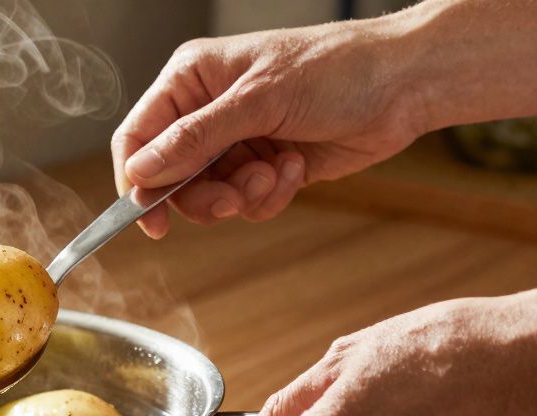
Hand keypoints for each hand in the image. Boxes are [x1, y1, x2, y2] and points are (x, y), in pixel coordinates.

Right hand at [111, 18, 425, 237]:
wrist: (404, 85)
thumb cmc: (337, 69)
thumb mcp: (259, 100)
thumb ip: (195, 138)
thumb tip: (142, 170)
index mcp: (192, 80)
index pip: (138, 137)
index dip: (137, 180)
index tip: (150, 219)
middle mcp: (207, 111)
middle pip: (170, 177)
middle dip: (203, 196)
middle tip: (232, 201)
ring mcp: (237, 141)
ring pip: (209, 196)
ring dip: (242, 195)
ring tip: (275, 174)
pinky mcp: (265, 167)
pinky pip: (245, 202)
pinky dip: (270, 195)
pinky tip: (296, 167)